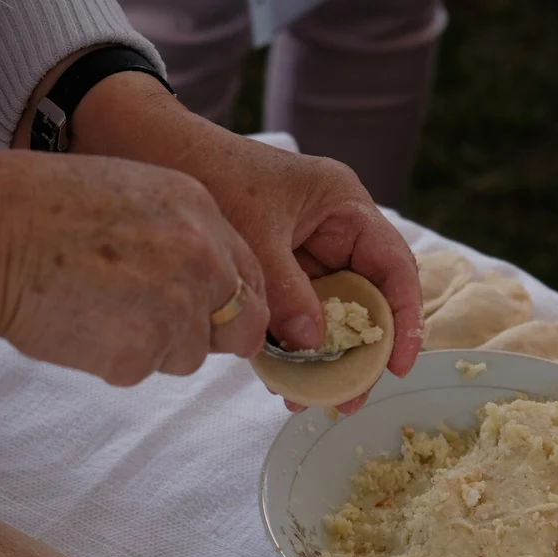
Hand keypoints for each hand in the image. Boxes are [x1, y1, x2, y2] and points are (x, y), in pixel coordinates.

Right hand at [0, 151, 268, 384]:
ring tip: (98, 310)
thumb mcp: (131, 192)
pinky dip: (113, 360)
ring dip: (155, 346)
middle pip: (242, 324)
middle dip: (212, 335)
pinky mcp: (141, 351)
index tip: (222, 317)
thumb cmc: (39, 210)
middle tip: (162, 329)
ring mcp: (176, 308)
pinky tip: (78, 325)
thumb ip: (180, 234)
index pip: (250, 274)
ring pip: (190, 354)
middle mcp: (201, 258)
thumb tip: (208, 283)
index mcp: (200, 210)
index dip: (235, 302)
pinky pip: (143, 370)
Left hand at [68, 72, 423, 412]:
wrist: (153, 152)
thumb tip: (313, 348)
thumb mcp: (255, 234)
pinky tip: (282, 386)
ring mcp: (306, 255)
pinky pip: (296, 318)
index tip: (398, 366)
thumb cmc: (212, 173)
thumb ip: (287, 291)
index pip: (394, 268)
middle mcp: (334, 232)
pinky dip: (291, 351)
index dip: (404, 319)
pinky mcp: (277, 274)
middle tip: (350, 401)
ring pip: (331, 317)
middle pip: (367, 301)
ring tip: (312, 403)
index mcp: (345, 208)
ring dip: (324, 361)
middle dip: (361, 354)